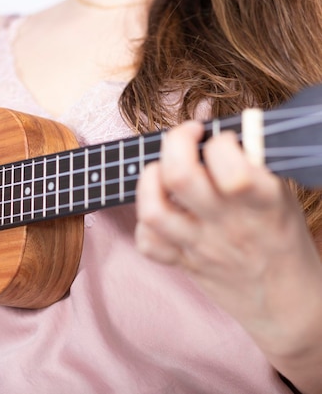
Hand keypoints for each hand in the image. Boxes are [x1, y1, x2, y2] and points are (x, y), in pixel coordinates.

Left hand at [134, 121, 321, 356]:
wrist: (287, 304)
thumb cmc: (283, 239)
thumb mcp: (283, 196)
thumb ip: (251, 164)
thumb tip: (213, 126)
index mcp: (262, 204)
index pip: (232, 169)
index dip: (220, 142)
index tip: (220, 138)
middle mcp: (227, 226)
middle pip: (180, 177)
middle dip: (176, 143)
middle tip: (186, 136)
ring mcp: (200, 247)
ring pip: (154, 210)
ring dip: (149, 180)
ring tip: (161, 171)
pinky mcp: (183, 264)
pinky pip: (147, 243)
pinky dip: (144, 223)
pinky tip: (160, 209)